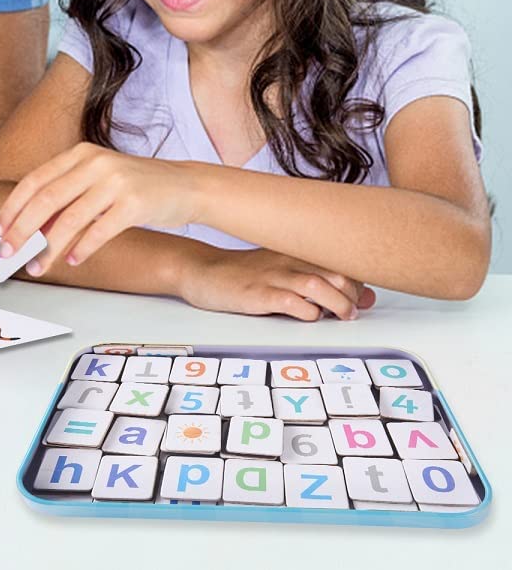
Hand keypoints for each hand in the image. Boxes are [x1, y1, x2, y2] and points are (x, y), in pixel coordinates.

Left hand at [0, 143, 196, 275]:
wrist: (185, 186)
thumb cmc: (134, 188)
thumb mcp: (97, 182)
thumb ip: (66, 199)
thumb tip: (28, 231)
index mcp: (79, 154)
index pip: (35, 181)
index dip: (12, 207)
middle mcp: (94, 163)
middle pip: (46, 199)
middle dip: (22, 229)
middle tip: (8, 253)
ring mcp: (115, 182)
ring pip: (70, 218)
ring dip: (49, 247)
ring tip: (38, 267)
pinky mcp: (135, 203)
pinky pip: (100, 230)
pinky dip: (82, 248)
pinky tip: (73, 261)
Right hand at [180, 246, 377, 320]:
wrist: (203, 271)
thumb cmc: (245, 274)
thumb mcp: (285, 272)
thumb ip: (322, 281)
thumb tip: (365, 296)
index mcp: (296, 252)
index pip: (340, 261)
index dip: (359, 281)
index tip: (361, 296)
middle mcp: (287, 261)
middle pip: (336, 271)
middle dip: (353, 294)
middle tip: (351, 310)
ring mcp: (272, 277)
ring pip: (317, 284)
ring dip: (337, 303)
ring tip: (341, 316)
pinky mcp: (257, 294)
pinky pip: (290, 301)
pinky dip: (307, 312)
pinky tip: (308, 316)